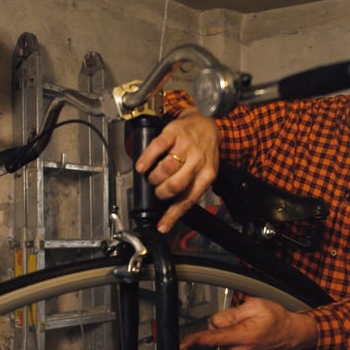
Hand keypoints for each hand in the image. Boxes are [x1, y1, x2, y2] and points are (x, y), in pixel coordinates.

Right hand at [135, 108, 221, 232]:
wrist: (207, 124)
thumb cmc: (203, 151)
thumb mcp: (205, 171)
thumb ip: (191, 187)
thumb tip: (173, 209)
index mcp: (206, 175)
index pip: (188, 199)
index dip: (173, 215)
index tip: (162, 226)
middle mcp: (197, 161)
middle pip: (175, 185)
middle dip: (162, 192)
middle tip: (158, 190)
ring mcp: (185, 147)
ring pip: (166, 168)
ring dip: (155, 177)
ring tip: (153, 177)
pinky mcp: (174, 134)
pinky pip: (157, 147)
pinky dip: (146, 159)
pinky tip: (142, 166)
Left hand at [180, 298, 317, 349]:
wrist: (290, 334)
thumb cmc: (276, 318)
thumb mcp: (255, 306)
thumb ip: (231, 314)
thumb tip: (214, 323)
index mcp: (243, 336)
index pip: (213, 339)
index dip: (195, 340)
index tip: (182, 345)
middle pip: (215, 334)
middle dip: (223, 324)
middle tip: (243, 319)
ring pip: (220, 339)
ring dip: (229, 331)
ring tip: (249, 327)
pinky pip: (226, 344)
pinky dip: (233, 338)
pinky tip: (248, 335)